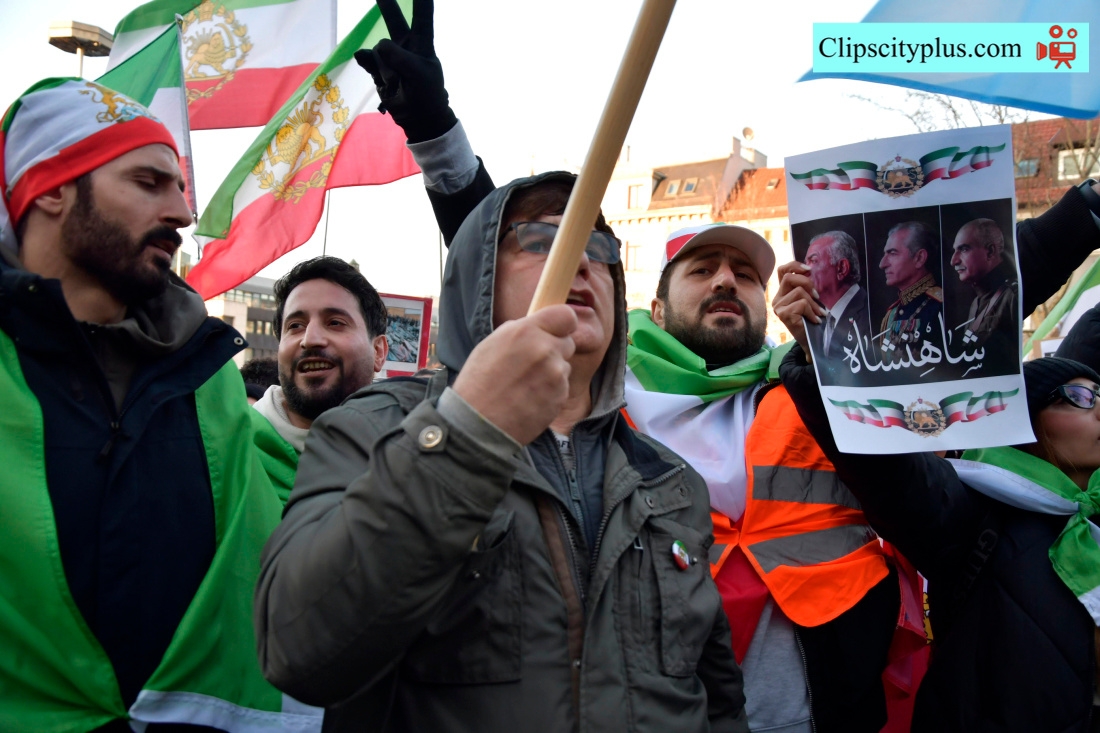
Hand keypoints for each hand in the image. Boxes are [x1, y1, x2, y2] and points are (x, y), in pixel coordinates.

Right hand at [353, 0, 456, 142]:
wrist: (419, 118)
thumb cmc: (427, 94)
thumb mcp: (420, 75)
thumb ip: (400, 58)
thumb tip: (374, 47)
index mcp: (422, 42)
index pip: (422, 16)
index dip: (421, 1)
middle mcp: (404, 43)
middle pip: (393, 18)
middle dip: (386, 2)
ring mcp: (389, 54)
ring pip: (378, 51)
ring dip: (385, 70)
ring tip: (398, 84)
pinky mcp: (376, 66)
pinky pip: (367, 59)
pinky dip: (370, 66)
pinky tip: (383, 79)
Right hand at [452, 305, 577, 445]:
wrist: (478, 423)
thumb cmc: (479, 383)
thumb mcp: (492, 344)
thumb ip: (520, 331)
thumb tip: (537, 325)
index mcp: (526, 331)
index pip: (566, 315)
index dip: (562, 324)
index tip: (557, 331)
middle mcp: (545, 349)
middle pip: (568, 342)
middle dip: (555, 351)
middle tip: (532, 365)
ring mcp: (556, 374)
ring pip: (565, 366)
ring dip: (553, 373)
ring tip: (526, 385)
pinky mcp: (560, 396)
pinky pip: (562, 388)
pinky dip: (551, 392)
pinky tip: (530, 399)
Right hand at [772, 261, 826, 355]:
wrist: (811, 342)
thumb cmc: (811, 320)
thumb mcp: (808, 300)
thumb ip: (805, 287)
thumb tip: (810, 270)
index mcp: (782, 293)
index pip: (782, 270)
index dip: (794, 265)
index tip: (809, 269)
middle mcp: (777, 299)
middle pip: (789, 278)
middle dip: (807, 283)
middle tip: (817, 295)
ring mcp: (778, 307)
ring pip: (799, 292)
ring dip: (814, 303)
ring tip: (819, 313)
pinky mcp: (783, 315)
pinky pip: (801, 304)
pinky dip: (812, 311)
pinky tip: (815, 320)